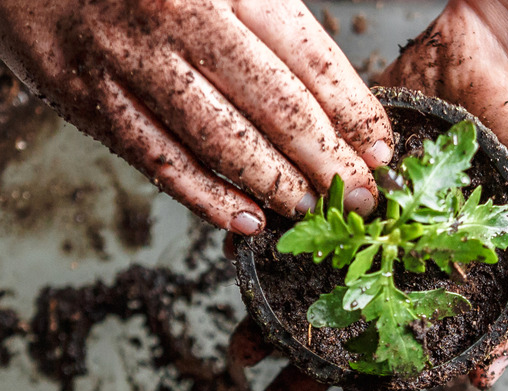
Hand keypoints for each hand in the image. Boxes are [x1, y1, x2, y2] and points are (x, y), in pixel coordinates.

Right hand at [0, 0, 392, 234]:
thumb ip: (271, 24)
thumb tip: (334, 99)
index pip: (311, 60)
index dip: (355, 113)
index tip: (381, 152)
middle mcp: (183, 19)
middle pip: (278, 108)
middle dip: (330, 162)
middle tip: (362, 199)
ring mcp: (132, 63)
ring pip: (224, 142)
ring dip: (278, 186)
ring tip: (315, 212)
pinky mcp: (91, 101)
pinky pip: (161, 162)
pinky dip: (207, 199)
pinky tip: (246, 220)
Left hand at [228, 1, 507, 390]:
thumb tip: (485, 376)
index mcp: (445, 280)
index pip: (403, 348)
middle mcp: (400, 252)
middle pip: (346, 319)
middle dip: (307, 361)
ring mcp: (371, 212)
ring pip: (312, 270)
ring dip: (275, 306)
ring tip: (241, 340)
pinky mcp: (349, 166)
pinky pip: (303, 203)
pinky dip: (273, 229)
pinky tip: (242, 257)